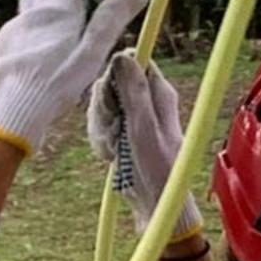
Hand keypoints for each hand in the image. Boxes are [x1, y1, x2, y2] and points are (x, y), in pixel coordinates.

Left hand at [0, 0, 147, 155]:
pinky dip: (31, 23)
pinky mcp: (4, 44)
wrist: (17, 108)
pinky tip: (38, 42)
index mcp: (59, 13)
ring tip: (60, 6)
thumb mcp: (92, 53)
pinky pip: (18, 25)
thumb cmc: (58, 83)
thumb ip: (112, 19)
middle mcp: (34, 14)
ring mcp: (15, 28)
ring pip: (30, 0)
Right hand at [87, 50, 201, 243]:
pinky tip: (111, 156)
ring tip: (116, 149)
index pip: (131, 62)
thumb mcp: (144, 127)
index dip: (115, 77)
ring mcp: (132, 118)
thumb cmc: (159, 170)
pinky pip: (100, 128)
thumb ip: (134, 91)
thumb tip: (124, 56)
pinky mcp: (121, 134)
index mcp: (159, 93)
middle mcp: (146, 102)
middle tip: (114, 130)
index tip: (113, 100)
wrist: (156, 205)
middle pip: (109, 85)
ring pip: (101, 107)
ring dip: (102, 129)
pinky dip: (102, 142)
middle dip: (104, 108)